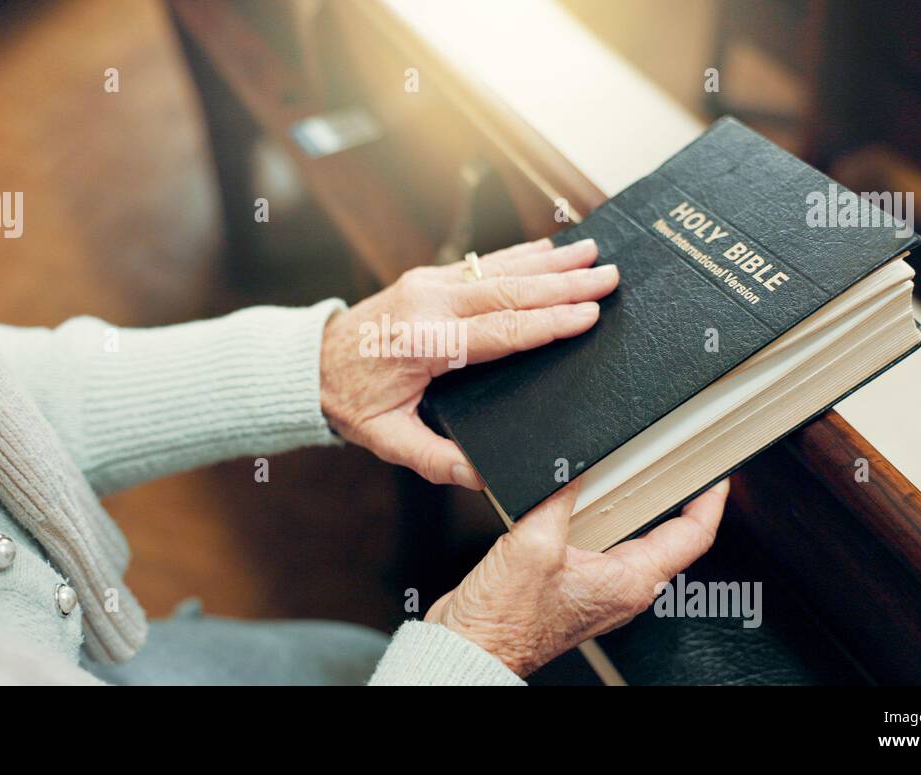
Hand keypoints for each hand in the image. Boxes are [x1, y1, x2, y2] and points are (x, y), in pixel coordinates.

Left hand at [319, 238, 615, 488]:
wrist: (310, 364)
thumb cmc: (350, 401)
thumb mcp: (388, 439)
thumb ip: (436, 460)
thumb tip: (482, 479)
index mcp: (422, 343)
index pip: (499, 332)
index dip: (547, 323)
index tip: (588, 316)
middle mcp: (427, 304)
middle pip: (508, 293)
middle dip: (564, 286)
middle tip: (610, 278)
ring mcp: (427, 284)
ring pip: (499, 269)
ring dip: (550, 262)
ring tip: (593, 253)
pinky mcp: (427, 277)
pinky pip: (482, 263)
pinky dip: (520, 255)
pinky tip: (551, 249)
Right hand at [425, 478, 728, 676]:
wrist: (470, 646)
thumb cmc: (503, 619)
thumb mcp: (533, 544)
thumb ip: (559, 498)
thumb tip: (574, 467)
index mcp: (629, 583)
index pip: (692, 537)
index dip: (710, 501)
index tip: (718, 475)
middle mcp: (622, 590)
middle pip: (667, 536)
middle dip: (672, 495)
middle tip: (676, 459)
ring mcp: (599, 589)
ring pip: (631, 538)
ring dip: (630, 504)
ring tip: (630, 470)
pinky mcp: (574, 586)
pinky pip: (600, 544)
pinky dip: (597, 517)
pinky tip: (577, 498)